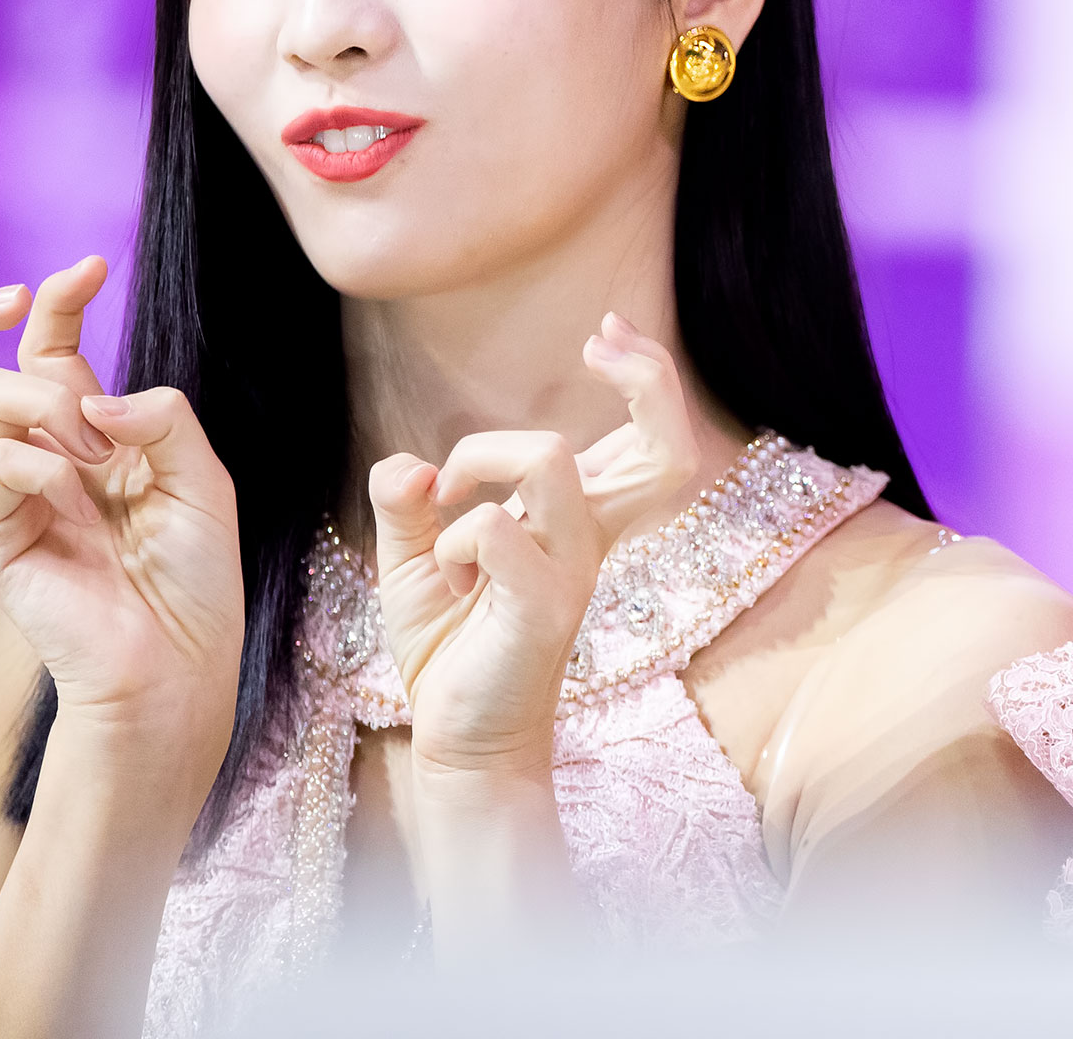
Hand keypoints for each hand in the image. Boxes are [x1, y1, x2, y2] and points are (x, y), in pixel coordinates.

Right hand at [0, 261, 241, 748]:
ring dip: (32, 393)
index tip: (87, 266)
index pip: (51, 352)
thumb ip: (162, 420)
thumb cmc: (194, 574)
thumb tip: (96, 398)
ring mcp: (15, 496)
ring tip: (84, 432)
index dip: (58, 305)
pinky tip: (72, 485)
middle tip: (19, 295)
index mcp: (95, 436)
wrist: (180, 658)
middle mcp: (46, 457)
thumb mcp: (202, 477)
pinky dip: (36, 463)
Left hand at [367, 315, 698, 781]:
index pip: (655, 436)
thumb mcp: (414, 560)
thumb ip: (408, 504)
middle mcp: (591, 537)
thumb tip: (408, 464)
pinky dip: (451, 534)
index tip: (609, 334)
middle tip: (602, 344)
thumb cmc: (451, 647)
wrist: (458, 739)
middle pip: (664, 447)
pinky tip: (444, 568)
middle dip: (649, 380)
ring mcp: (572, 572)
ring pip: (551, 461)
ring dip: (481, 458)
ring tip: (449, 497)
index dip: (649, 374)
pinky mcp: (540, 609)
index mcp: (580, 518)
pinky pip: (494, 531)